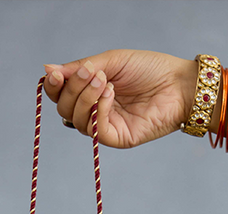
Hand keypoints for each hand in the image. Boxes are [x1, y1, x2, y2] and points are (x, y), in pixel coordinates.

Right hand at [43, 50, 197, 147]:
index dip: (52, 86)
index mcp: (90, 91)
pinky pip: (95, 130)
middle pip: (63, 108)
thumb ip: (81, 68)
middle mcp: (94, 110)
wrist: (179, 84)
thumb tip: (48, 70)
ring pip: (75, 121)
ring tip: (105, 81)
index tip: (54, 75)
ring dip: (85, 98)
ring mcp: (105, 126)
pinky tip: (110, 94)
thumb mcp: (112, 61)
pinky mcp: (117, 138)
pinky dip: (98, 110)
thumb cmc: (150, 69)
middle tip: (92, 74)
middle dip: (72, 89)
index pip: (60, 95)